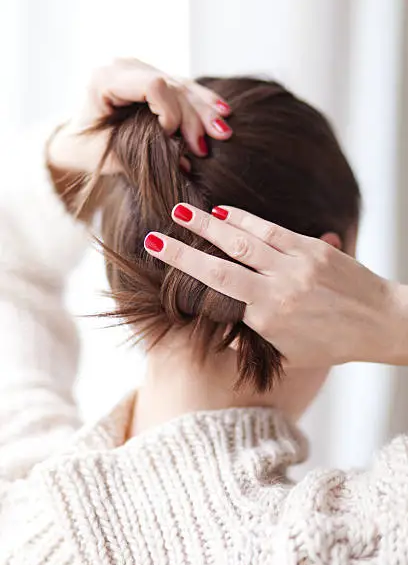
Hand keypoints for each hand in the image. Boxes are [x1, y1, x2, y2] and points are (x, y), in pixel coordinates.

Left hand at [47, 58, 231, 172]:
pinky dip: (202, 104)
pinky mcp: (156, 81)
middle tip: (209, 145)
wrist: (77, 139)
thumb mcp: (109, 156)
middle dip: (195, 116)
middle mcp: (125, 68)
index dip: (170, 112)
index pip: (153, 85)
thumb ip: (144, 155)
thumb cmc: (87, 149)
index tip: (171, 138)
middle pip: (173, 86)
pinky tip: (222, 112)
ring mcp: (143, 71)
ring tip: (224, 131)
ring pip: (183, 86)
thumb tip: (187, 163)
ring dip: (205, 110)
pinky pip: (184, 89)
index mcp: (106, 79)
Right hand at [144, 204, 407, 367]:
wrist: (380, 322)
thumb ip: (252, 342)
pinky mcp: (313, 248)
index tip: (159, 253)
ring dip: (210, 224)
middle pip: (221, 263)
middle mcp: (277, 289)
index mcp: (267, 317)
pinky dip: (245, 220)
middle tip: (158, 231)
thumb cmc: (333, 343)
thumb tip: (222, 338)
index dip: (185, 269)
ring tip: (183, 210)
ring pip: (244, 240)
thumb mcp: (289, 354)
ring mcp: (295, 265)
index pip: (216, 288)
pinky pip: (272, 230)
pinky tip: (224, 211)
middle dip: (185, 247)